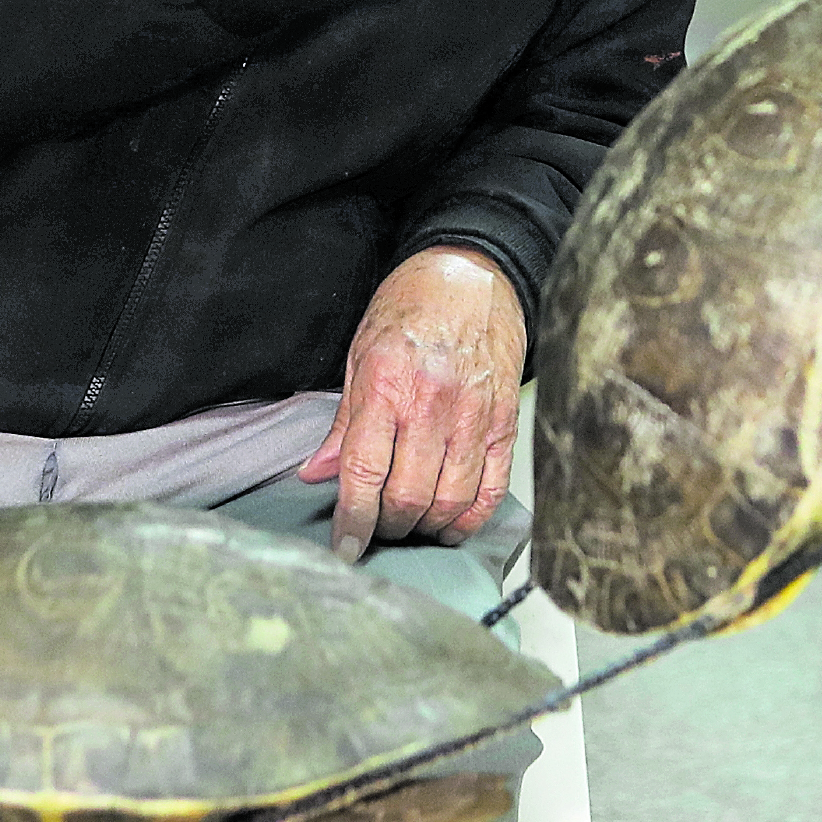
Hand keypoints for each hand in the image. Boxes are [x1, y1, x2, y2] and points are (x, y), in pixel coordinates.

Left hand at [300, 247, 523, 559]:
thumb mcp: (361, 354)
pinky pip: (490, 488)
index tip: (344, 549)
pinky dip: (470, 518)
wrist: (472, 273)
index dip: (352, 522)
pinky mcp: (505, 421)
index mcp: (387, 385)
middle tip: (376, 525)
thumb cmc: (411, 308)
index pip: (364, 473)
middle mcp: (432, 403)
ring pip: (450, 501)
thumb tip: (317, 474)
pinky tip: (452, 522)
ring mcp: (474, 414)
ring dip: (426, 526)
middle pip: (407, 496)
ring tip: (410, 523)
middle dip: (386, 526)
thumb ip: (344, 422)